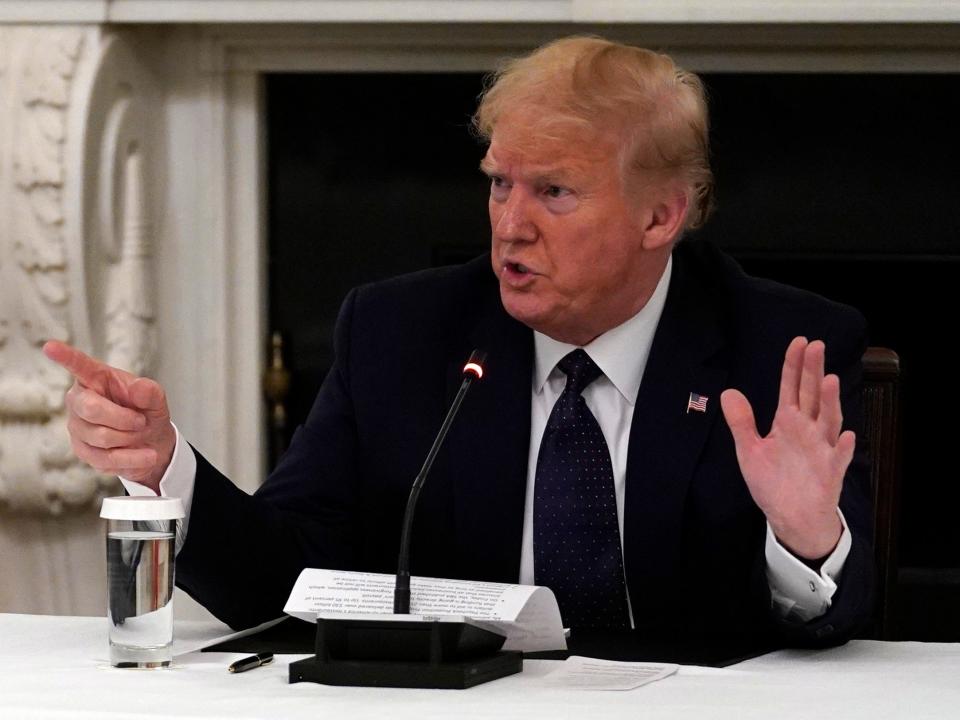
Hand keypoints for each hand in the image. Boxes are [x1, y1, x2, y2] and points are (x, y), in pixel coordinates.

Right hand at [43, 340, 175, 492]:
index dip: (65, 356)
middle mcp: (80, 400)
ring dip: (129, 438)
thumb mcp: (156, 400)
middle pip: (90, 408)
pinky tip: (145, 455)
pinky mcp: (81, 449)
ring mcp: (77, 426)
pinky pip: (103, 457)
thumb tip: (139, 388)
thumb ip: (150, 392)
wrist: (152, 444)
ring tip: (142, 434)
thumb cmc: (147, 413)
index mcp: (97, 378)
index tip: (50, 346)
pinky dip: (130, 458)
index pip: (79, 365)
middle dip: (123, 418)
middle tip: (142, 421)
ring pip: (99, 435)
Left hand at [720, 336, 854, 559]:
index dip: (793, 366)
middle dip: (814, 372)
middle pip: (812, 396)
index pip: (791, 388)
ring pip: (828, 421)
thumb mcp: (750, 451)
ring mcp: (821, 449)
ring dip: (830, 403)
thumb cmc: (773, 482)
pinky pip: (837, 458)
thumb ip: (741, 423)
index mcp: (787, 422)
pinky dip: (842, 447)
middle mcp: (807, 430)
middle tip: (817, 346)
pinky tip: (845, 435)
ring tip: (830, 381)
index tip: (799, 342)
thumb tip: (728, 392)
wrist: (790, 517)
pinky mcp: (829, 472)